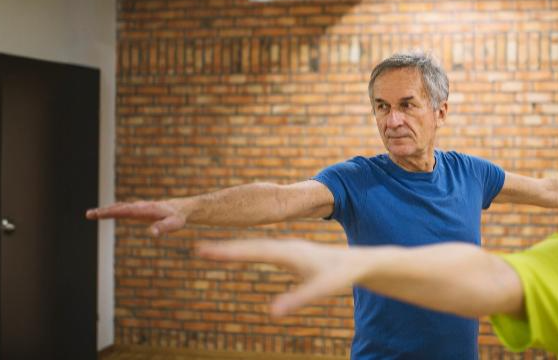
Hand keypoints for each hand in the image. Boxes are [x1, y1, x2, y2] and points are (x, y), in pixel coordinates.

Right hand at [85, 200, 189, 235]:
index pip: (126, 210)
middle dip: (104, 211)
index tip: (99, 213)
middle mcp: (140, 206)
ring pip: (119, 207)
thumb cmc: (178, 217)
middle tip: (89, 214)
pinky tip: (104, 212)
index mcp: (146, 209)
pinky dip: (112, 210)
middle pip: (119, 207)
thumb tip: (152, 233)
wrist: (180, 208)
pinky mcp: (137, 209)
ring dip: (105, 210)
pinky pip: (122, 208)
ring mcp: (137, 207)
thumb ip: (164, 227)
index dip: (112, 212)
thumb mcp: (174, 224)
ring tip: (90, 214)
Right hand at [197, 239, 359, 316]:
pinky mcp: (291, 253)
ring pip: (256, 245)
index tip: (205, 248)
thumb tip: (272, 313)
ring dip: (234, 247)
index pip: (253, 251)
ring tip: (211, 249)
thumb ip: (298, 300)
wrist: (358, 262)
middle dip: (225, 248)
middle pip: (250, 246)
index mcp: (288, 253)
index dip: (228, 251)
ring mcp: (288, 248)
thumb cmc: (340, 276)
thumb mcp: (321, 290)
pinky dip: (248, 249)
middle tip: (199, 248)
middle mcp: (285, 246)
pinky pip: (264, 249)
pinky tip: (242, 252)